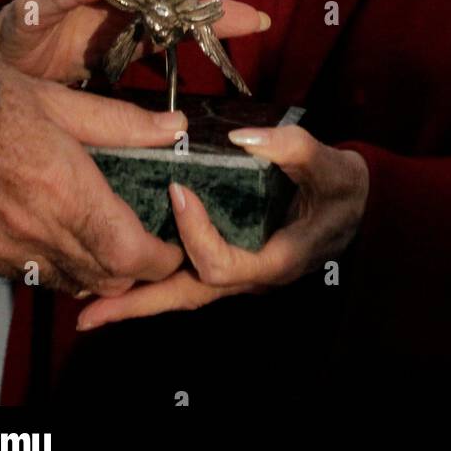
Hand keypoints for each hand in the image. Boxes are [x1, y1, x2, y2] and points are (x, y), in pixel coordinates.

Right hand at [0, 61, 185, 295]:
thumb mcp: (64, 103)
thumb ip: (124, 123)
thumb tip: (173, 127)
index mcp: (66, 194)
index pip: (129, 255)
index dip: (161, 259)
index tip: (172, 246)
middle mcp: (40, 232)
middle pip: (106, 280)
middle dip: (136, 270)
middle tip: (149, 243)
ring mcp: (8, 250)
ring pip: (70, 285)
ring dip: (97, 272)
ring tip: (108, 241)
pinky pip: (34, 278)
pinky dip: (59, 268)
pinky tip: (62, 238)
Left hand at [75, 124, 369, 328]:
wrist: (361, 208)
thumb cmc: (344, 187)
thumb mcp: (329, 163)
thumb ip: (291, 148)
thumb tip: (241, 138)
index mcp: (275, 260)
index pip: (220, 264)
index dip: (194, 233)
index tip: (178, 189)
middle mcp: (253, 277)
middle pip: (188, 298)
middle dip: (139, 305)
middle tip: (90, 312)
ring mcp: (241, 274)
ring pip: (184, 295)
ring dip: (138, 301)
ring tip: (89, 307)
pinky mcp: (233, 262)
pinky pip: (189, 280)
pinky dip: (154, 283)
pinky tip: (122, 277)